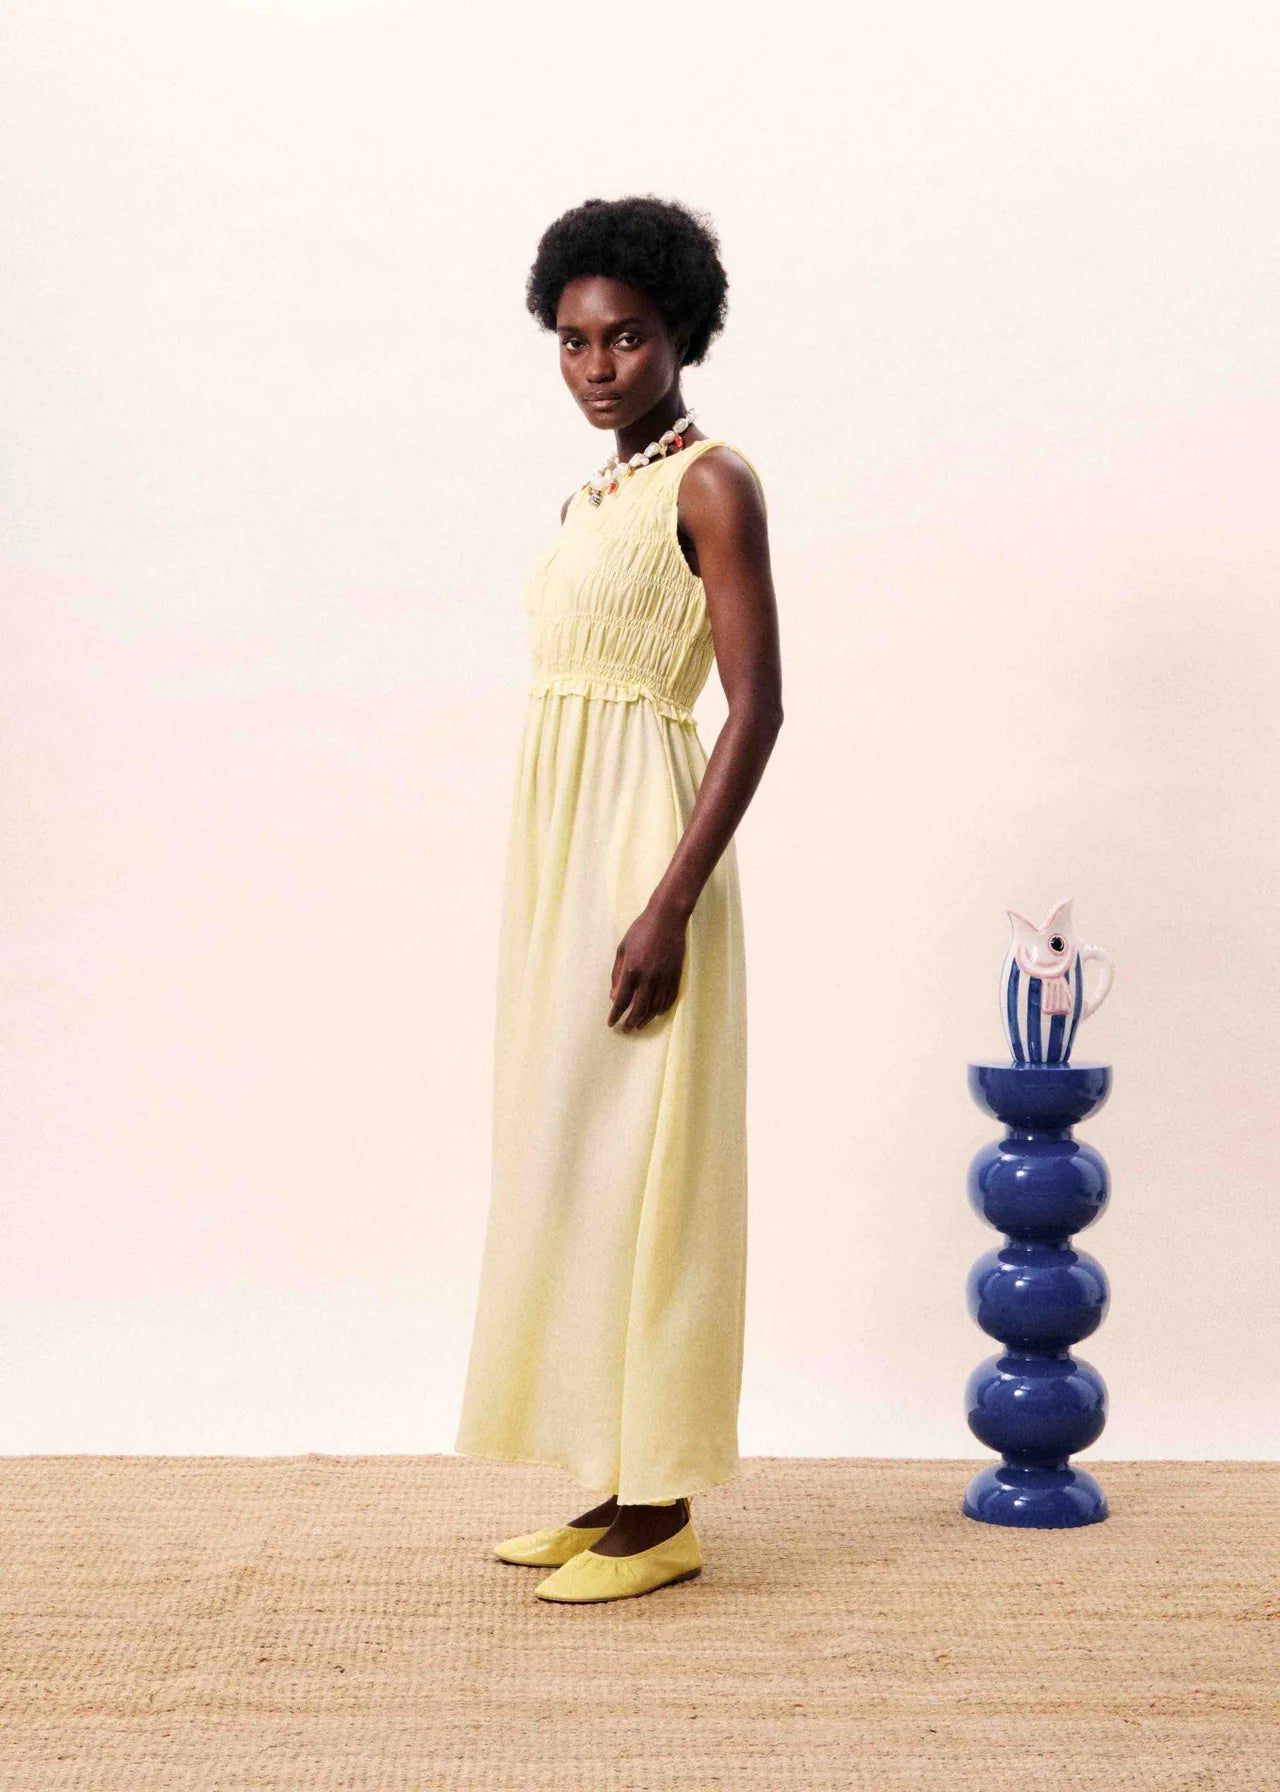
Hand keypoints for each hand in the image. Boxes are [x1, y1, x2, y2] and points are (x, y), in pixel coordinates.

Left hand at [608, 901, 687, 1031]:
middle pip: (639, 1008)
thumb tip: (614, 996)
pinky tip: (655, 1013)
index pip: (622, 1000)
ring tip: (639, 1025)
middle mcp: (649, 977)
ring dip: (646, 1019)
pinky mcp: (676, 975)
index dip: (616, 1014)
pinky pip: (670, 999)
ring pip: (655, 1007)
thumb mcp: (622, 949)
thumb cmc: (641, 930)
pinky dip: (662, 1009)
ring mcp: (665, 977)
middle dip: (631, 1022)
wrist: (667, 918)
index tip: (611, 1024)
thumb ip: (617, 974)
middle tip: (626, 1029)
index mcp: (632, 969)